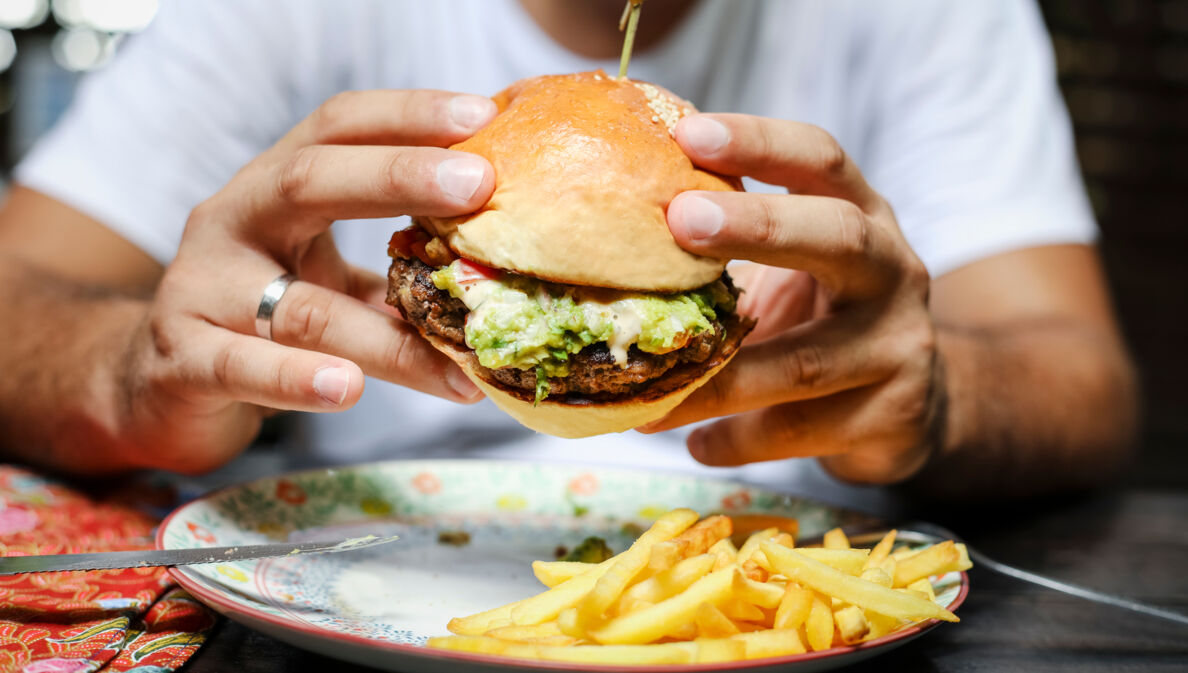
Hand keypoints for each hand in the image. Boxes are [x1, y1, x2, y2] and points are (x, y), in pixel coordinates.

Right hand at [120, 90, 496, 471]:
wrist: (153, 381)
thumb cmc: (257, 317)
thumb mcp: (325, 277)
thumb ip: (394, 270)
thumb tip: (504, 270)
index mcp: (275, 189)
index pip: (339, 128)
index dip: (408, 115)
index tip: (483, 116)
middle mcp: (233, 222)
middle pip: (312, 181)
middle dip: (399, 175)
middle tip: (480, 183)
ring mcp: (202, 289)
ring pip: (301, 305)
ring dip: (388, 336)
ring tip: (457, 353)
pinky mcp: (181, 359)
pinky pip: (241, 367)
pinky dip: (296, 380)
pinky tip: (346, 390)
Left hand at [645, 114, 941, 484]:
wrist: (912, 406)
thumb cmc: (819, 320)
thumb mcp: (788, 270)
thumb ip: (724, 249)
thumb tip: (597, 233)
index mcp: (860, 215)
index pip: (819, 159)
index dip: (760, 142)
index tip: (689, 134)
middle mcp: (892, 271)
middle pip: (839, 237)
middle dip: (759, 227)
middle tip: (680, 219)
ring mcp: (898, 347)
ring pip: (804, 363)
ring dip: (718, 377)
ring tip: (644, 391)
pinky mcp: (892, 418)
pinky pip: (801, 432)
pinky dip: (739, 440)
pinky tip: (695, 444)